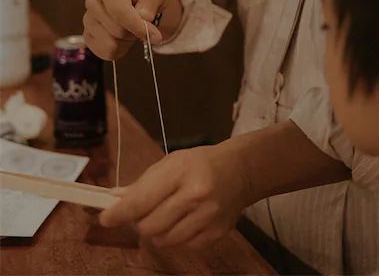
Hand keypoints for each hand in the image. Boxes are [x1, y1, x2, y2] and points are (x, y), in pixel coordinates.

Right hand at [83, 0, 182, 60]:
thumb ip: (151, 2)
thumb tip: (144, 17)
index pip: (119, 11)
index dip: (137, 26)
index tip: (155, 35)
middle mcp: (94, 2)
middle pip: (117, 30)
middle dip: (134, 32)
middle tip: (143, 23)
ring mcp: (89, 20)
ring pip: (110, 44)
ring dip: (127, 41)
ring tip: (131, 27)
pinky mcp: (88, 36)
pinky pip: (104, 53)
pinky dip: (119, 50)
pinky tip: (124, 38)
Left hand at [99, 143, 249, 249]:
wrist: (241, 170)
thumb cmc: (201, 163)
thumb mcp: (172, 162)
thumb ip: (144, 183)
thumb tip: (114, 200)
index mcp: (181, 172)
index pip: (141, 200)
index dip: (118, 213)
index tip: (105, 218)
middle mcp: (195, 196)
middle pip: (149, 226)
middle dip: (139, 222)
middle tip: (144, 212)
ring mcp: (207, 218)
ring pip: (164, 241)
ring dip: (158, 231)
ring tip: (166, 215)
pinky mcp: (216, 235)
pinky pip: (183, 248)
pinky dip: (177, 238)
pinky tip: (184, 222)